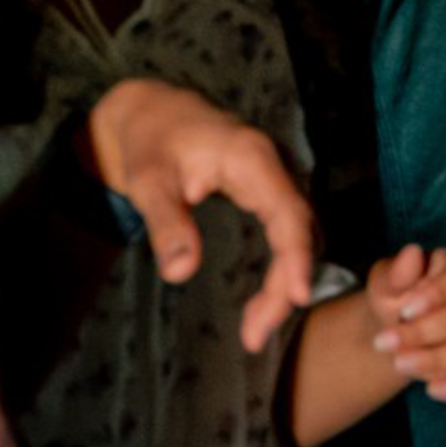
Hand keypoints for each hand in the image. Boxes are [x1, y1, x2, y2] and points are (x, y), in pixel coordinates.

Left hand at [85, 78, 319, 355]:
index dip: (296, 254)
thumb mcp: (148, 180)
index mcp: (250, 157)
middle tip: (254, 335)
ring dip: (283, 281)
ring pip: (295, 234)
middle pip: (298, 229)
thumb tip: (180, 273)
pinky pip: (284, 233)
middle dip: (285, 283)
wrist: (152, 111)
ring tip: (254, 330)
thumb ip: (166, 222)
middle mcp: (270, 167)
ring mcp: (270, 179)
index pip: (287, 210)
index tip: (296, 297)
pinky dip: (279, 269)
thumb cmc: (150, 141)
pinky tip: (263, 301)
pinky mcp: (264, 192)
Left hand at [364, 246, 445, 405]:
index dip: (437, 294)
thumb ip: (398, 273)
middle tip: (384, 342)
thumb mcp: (386, 282)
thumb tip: (411, 254)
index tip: (405, 310)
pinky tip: (432, 389)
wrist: (391, 329)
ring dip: (436, 360)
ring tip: (399, 363)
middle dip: (423, 332)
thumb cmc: (394, 296)